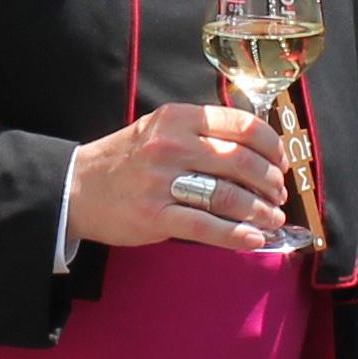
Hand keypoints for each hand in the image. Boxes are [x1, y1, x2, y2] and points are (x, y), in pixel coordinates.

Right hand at [66, 103, 289, 251]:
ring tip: (272, 219)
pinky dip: (236, 236)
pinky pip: (205, 227)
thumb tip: (257, 150)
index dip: (271, 145)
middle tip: (279, 195)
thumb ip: (203, 133)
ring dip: (259, 211)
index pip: (241, 125)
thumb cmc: (128, 159)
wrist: (76, 188)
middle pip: (241, 162)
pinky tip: (253, 240)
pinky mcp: (154, 216)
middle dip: (270, 181)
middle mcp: (171, 146)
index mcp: (178, 118)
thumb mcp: (161, 129)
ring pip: (227, 196)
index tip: (281, 161)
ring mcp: (161, 182)